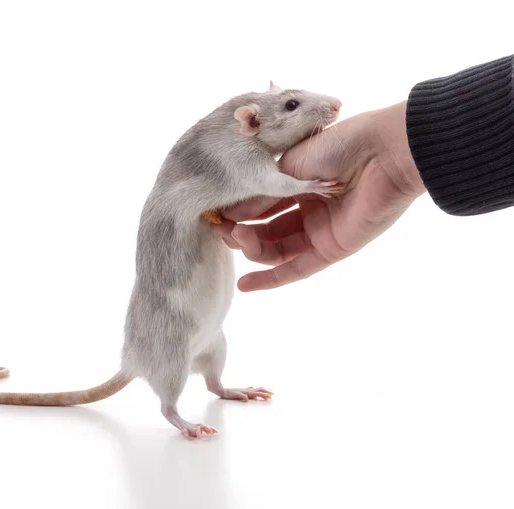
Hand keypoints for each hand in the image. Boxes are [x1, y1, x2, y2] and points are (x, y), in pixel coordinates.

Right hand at [213, 101, 426, 290]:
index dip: (237, 211)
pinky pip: (298, 269)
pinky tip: (245, 285)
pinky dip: (272, 279)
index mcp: (297, 182)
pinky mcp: (332, 249)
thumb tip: (233, 214)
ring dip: (252, 248)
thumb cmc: (338, 146)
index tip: (213, 213)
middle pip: (265, 230)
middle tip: (222, 227)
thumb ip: (262, 194)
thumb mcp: (289, 166)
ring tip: (236, 238)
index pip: (259, 204)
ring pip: (277, 250)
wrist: (383, 152)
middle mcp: (307, 208)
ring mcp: (319, 230)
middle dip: (241, 230)